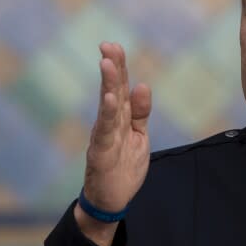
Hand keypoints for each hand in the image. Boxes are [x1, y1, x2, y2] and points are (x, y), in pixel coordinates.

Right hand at [75, 42, 151, 245]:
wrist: (111, 200)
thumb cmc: (123, 167)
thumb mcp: (139, 136)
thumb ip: (141, 112)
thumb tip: (143, 85)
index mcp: (121, 118)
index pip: (121, 87)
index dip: (119, 66)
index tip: (114, 46)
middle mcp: (110, 123)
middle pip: (112, 90)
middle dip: (112, 67)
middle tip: (108, 45)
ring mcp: (105, 136)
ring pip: (108, 106)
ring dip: (108, 84)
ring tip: (107, 63)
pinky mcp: (102, 152)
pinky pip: (105, 130)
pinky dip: (108, 113)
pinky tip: (110, 98)